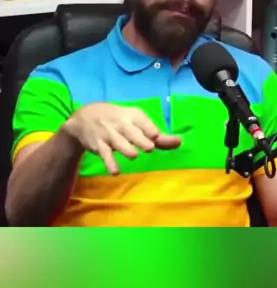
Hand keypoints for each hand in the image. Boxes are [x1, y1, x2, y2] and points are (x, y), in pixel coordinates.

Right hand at [64, 103, 180, 174]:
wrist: (85, 117)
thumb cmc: (119, 121)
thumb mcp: (136, 123)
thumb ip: (158, 136)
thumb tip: (180, 143)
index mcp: (133, 116)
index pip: (142, 120)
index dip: (149, 128)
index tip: (156, 135)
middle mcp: (121, 123)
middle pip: (131, 131)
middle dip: (140, 139)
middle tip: (150, 147)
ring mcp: (109, 134)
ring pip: (118, 142)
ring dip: (126, 149)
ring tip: (134, 156)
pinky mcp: (99, 145)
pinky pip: (105, 155)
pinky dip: (109, 163)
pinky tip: (115, 171)